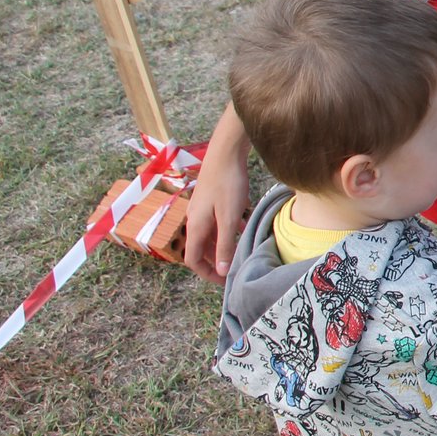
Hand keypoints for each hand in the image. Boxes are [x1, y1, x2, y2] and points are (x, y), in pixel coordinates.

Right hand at [184, 109, 252, 282]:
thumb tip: (222, 270)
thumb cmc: (227, 184)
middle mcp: (195, 219)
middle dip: (216, 262)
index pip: (193, 260)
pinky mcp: (212, 199)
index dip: (207, 273)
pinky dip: (228, 229)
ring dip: (223, 246)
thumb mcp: (228, 217)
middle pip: (202, 249)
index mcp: (196, 226)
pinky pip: (217, 221)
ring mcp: (202, 209)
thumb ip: (225, 244)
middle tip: (233, 271)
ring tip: (240, 253)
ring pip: (211, 235)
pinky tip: (243, 227)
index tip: (223, 282)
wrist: (226, 153)